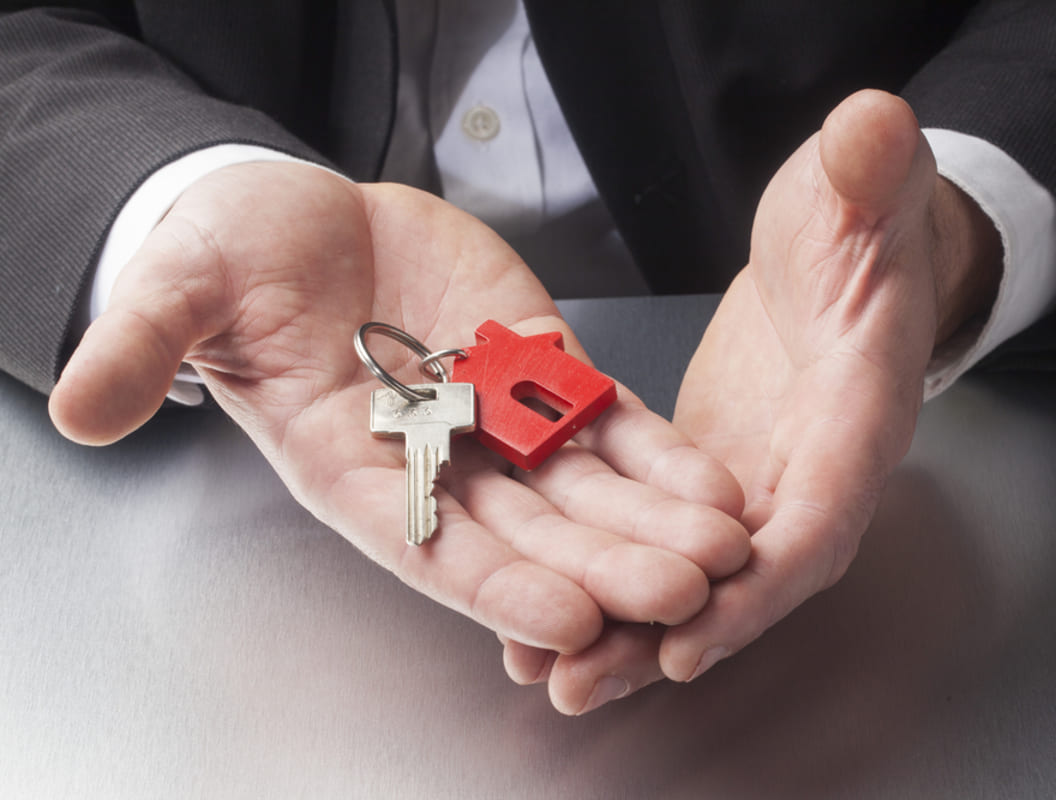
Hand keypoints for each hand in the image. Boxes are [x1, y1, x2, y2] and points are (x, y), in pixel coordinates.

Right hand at [49, 162, 748, 663]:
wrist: (301, 220)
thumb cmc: (235, 258)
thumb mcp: (183, 290)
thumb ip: (146, 346)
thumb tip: (77, 407)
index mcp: (351, 468)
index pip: (431, 544)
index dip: (499, 584)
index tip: (570, 619)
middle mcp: (434, 462)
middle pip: (530, 532)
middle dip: (607, 564)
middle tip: (682, 594)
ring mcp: (493, 420)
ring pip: (584, 487)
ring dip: (653, 520)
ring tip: (724, 548)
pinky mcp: (537, 368)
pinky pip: (604, 420)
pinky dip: (658, 453)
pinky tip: (713, 482)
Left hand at [511, 89, 1000, 711]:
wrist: (847, 241)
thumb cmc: (861, 214)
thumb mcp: (862, 183)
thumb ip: (871, 171)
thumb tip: (878, 126)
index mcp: (858, 412)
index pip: (821, 516)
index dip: (761, 585)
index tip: (691, 635)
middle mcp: (812, 464)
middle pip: (746, 575)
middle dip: (665, 633)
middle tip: (583, 682)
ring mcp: (759, 472)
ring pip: (695, 569)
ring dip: (622, 622)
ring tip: (538, 667)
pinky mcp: (712, 463)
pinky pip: (662, 533)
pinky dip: (612, 569)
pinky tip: (545, 597)